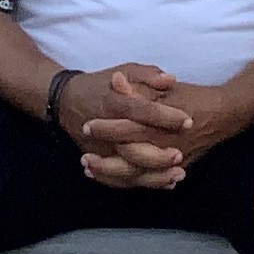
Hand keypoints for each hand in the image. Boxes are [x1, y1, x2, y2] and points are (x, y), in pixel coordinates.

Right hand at [50, 66, 184, 186]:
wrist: (66, 102)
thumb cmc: (102, 85)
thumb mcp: (125, 71)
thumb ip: (148, 75)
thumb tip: (170, 79)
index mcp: (113, 103)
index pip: (140, 111)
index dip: (164, 116)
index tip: (187, 121)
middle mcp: (105, 130)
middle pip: (132, 147)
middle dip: (157, 154)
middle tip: (180, 154)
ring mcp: (100, 149)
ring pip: (127, 169)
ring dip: (153, 175)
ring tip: (179, 174)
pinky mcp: (100, 161)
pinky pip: (120, 178)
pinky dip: (142, 182)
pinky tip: (166, 183)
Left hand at [72, 75, 241, 190]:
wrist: (225, 113)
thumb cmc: (194, 97)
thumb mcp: (166, 88)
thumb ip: (139, 87)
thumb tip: (116, 81)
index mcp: (162, 123)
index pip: (129, 128)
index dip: (106, 129)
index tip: (87, 126)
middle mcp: (167, 145)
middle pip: (130, 159)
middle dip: (105, 161)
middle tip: (85, 158)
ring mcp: (172, 160)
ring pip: (138, 175)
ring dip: (112, 175)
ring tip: (91, 170)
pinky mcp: (176, 169)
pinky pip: (149, 181)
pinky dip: (128, 181)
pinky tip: (110, 178)